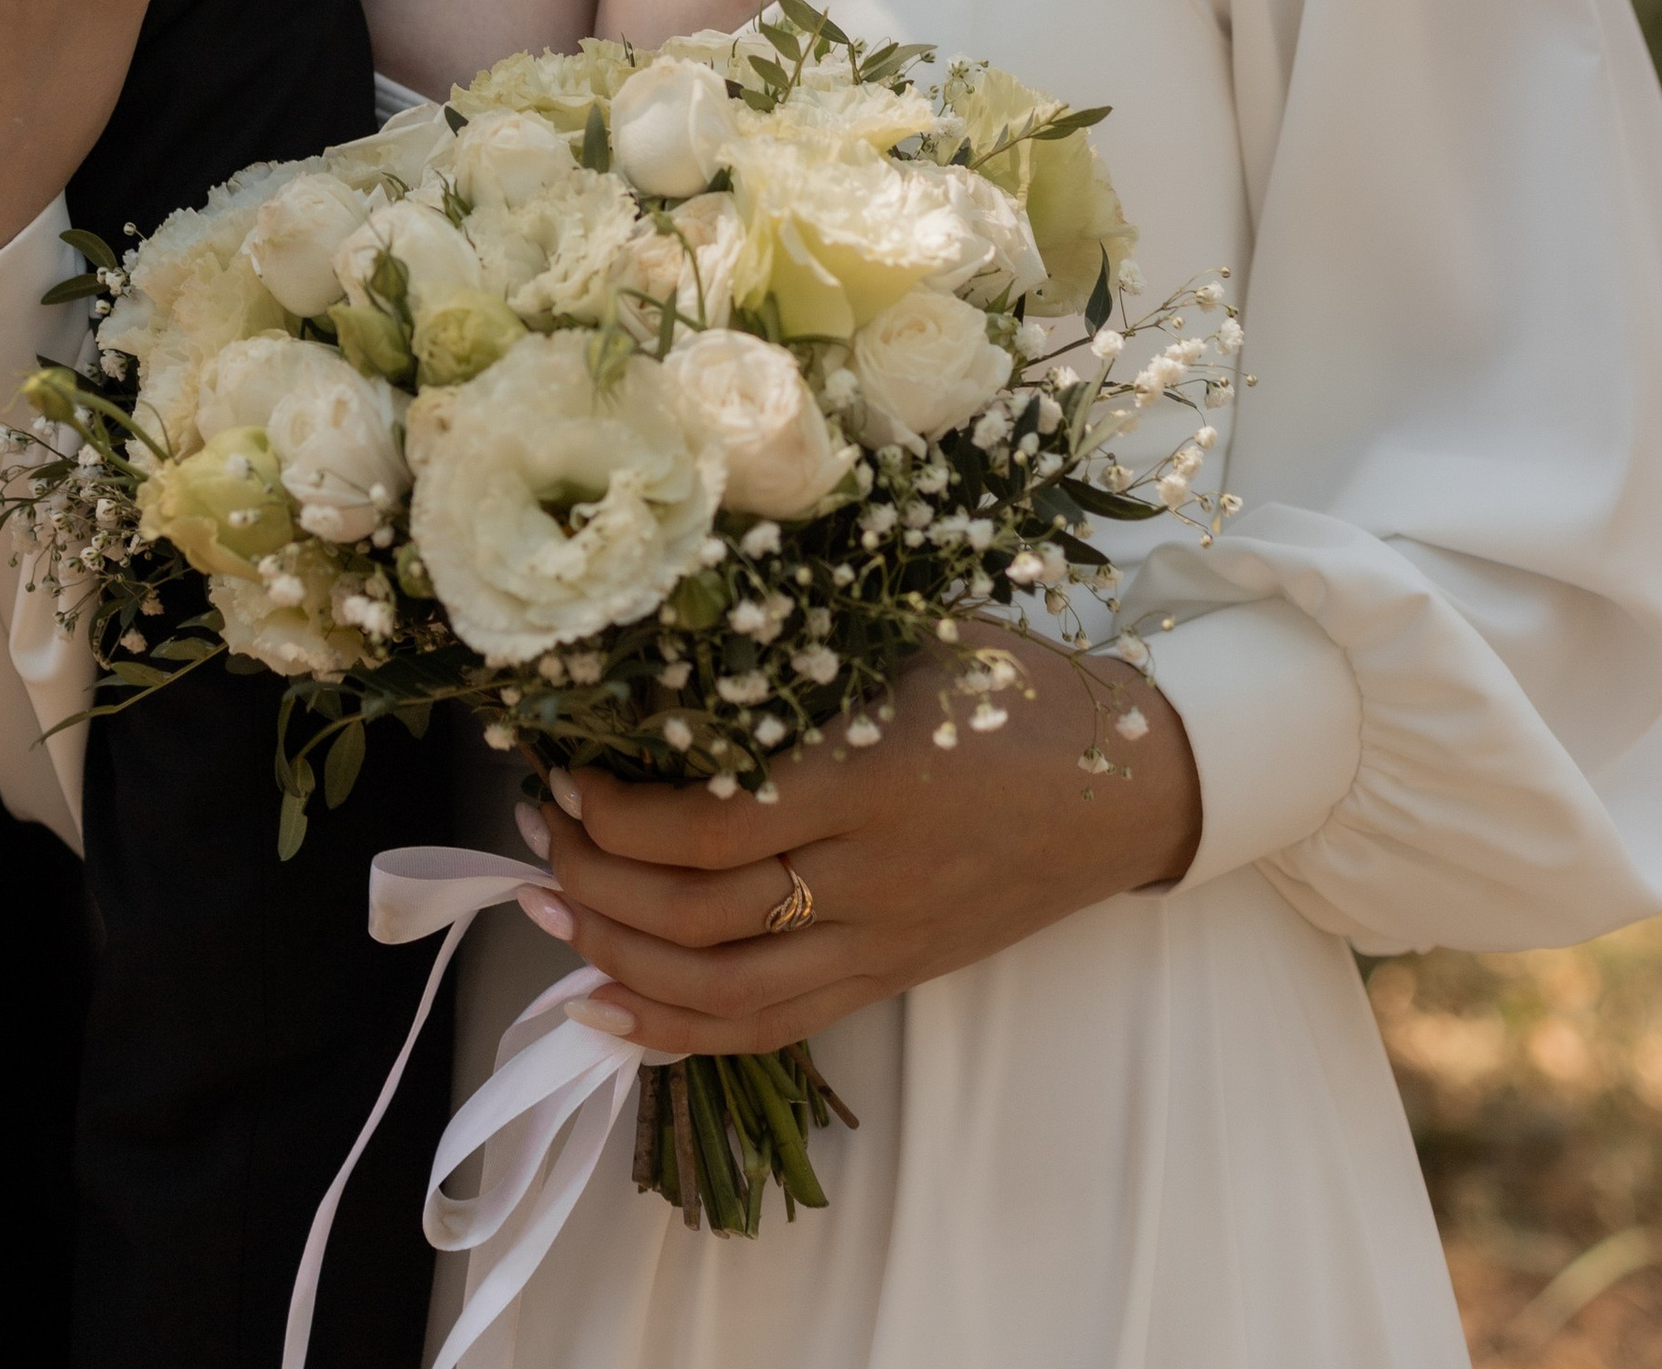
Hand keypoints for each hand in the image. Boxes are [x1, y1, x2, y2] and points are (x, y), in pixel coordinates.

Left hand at [515, 632, 1200, 1054]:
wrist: (1127, 786)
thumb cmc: (1014, 690)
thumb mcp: (910, 639)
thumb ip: (801, 650)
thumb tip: (660, 629)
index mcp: (869, 781)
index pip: (709, 829)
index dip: (616, 814)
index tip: (559, 768)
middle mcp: (869, 879)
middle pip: (697, 917)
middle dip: (593, 877)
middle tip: (533, 829)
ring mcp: (880, 944)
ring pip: (720, 991)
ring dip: (615, 958)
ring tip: (545, 908)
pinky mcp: (889, 979)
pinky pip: (768, 1026)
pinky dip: (675, 1032)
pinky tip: (605, 1011)